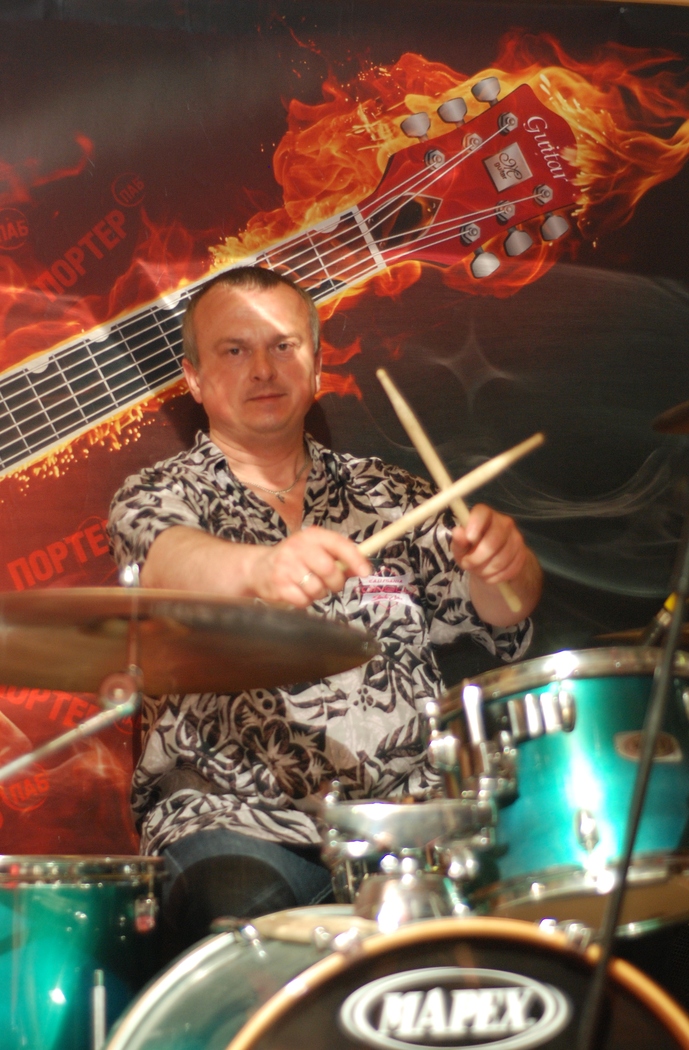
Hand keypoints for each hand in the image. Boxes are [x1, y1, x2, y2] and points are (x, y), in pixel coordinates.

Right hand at [251, 526, 370, 606]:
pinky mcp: (278, 584)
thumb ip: (339, 559)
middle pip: (330, 569)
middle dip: (336, 583)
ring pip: (318, 588)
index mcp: (312, 536)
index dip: (355, 559)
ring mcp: (286, 565)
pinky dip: (305, 601)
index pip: (339, 544)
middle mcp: (298, 547)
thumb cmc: (294, 560)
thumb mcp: (316, 552)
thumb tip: (361, 569)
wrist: (258, 568)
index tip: (365, 572)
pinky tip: (298, 592)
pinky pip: (304, 600)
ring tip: (309, 586)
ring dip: (319, 593)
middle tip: (331, 585)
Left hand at [450, 503, 526, 585]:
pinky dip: (497, 576)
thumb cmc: (472, 551)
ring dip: (486, 570)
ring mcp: (516, 538)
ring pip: (502, 558)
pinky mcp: (522, 554)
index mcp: (486, 516)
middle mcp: (504, 523)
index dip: (476, 523)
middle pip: (494, 539)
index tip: (469, 538)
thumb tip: (458, 532)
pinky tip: (490, 575)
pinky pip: (510, 569)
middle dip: (478, 557)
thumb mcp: (461, 548)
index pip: (483, 512)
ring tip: (478, 571)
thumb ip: (458, 541)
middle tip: (467, 564)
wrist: (494, 563)